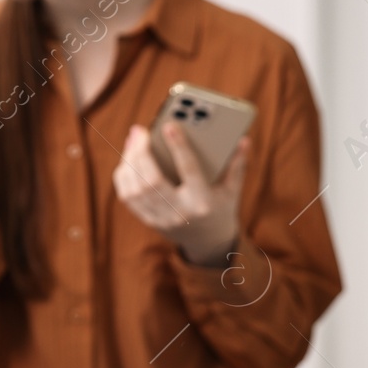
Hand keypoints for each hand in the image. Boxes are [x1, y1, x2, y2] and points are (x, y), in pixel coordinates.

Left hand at [113, 121, 250, 265]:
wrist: (208, 241)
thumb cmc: (220, 207)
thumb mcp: (232, 189)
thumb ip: (236, 164)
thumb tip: (243, 139)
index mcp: (203, 201)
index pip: (189, 170)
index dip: (179, 147)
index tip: (169, 125)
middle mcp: (180, 212)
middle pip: (152, 180)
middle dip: (141, 152)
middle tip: (139, 130)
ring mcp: (161, 218)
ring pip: (135, 188)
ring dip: (129, 161)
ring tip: (132, 141)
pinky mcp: (148, 220)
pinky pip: (127, 196)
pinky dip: (123, 175)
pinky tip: (127, 159)